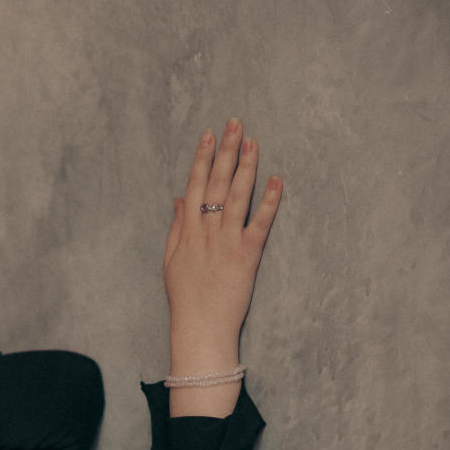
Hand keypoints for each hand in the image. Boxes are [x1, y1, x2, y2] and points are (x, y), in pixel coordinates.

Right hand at [163, 119, 280, 367]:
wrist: (200, 327)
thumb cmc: (186, 297)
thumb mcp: (172, 260)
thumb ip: (177, 227)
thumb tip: (179, 198)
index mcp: (188, 230)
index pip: (194, 185)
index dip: (202, 157)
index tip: (209, 134)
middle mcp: (207, 231)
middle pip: (216, 182)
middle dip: (226, 150)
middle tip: (235, 122)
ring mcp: (227, 242)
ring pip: (237, 196)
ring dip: (246, 166)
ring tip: (253, 141)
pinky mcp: (247, 256)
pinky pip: (260, 223)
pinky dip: (270, 201)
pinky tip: (277, 180)